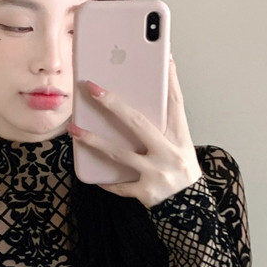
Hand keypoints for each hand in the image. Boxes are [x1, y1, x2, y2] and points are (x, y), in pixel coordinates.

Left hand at [66, 56, 202, 207]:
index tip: (162, 56)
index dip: (170, 79)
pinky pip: (119, 185)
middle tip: (92, 88)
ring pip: (119, 153)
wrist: (191, 211)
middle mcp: (169, 153)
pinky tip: (92, 171)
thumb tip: (142, 101)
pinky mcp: (146, 192)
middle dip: (113, 104)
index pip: (176, 102)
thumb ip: (165, 126)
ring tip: (74, 129)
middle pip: (138, 123)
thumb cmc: (181, 172)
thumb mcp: (180, 146)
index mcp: (180, 137)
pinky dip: (105, 180)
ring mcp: (157, 173)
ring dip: (93, 140)